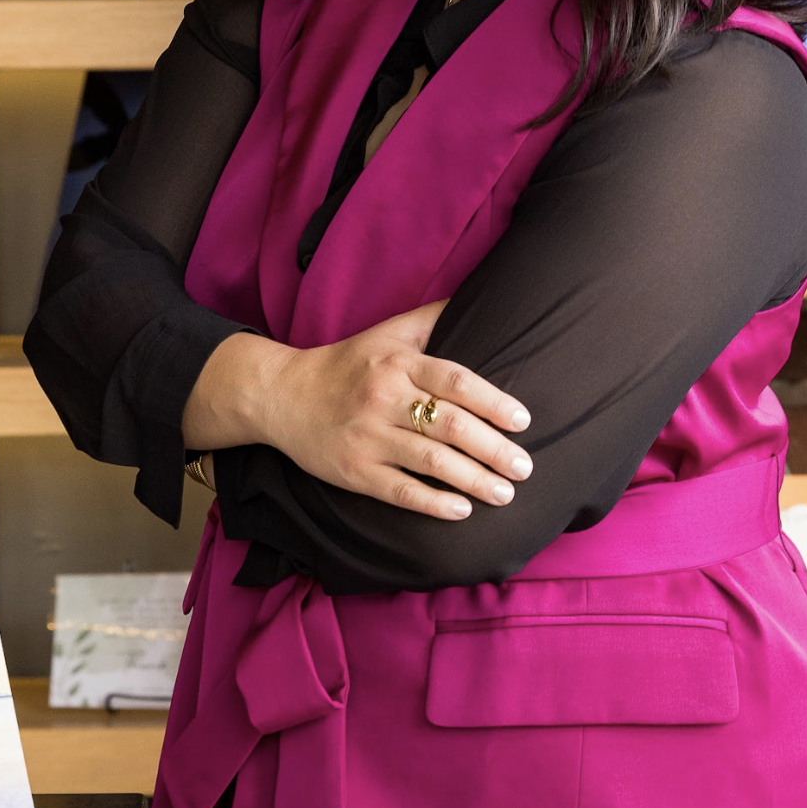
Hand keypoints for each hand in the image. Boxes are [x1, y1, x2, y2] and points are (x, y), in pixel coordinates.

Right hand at [182, 303, 533, 520]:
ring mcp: (368, 437)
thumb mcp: (387, 333)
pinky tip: (461, 511)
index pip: (456, 382)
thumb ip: (432, 319)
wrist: (281, 394)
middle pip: (450, 426)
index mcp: (398, 364)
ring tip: (505, 493)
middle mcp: (385, 398)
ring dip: (474, 480)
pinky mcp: (353, 471)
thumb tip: (479, 296)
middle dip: (493, 450)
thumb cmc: (346, 363)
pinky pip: (400, 491)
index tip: (523, 421)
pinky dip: (433, 503)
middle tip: (525, 467)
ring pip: (430, 462)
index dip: (493, 402)